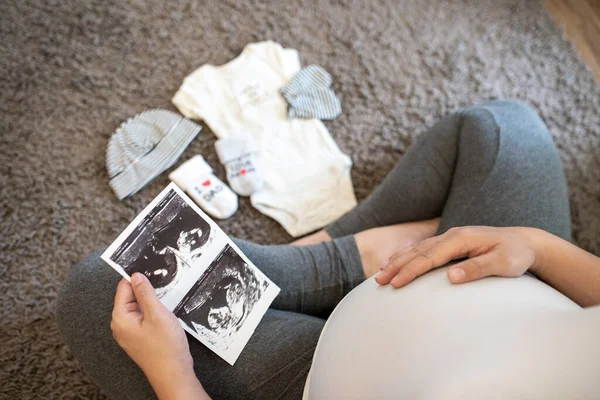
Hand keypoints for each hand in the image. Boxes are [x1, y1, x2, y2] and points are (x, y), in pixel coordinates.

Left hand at [111, 273, 207, 398]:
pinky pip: (144, 318)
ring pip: (139, 307)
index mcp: (121, 317)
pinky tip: (166, 315)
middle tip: (164, 287)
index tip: (152, 270)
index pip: (124, 287)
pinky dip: (153, 313)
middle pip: (130, 297)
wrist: (173, 374)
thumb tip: (136, 276)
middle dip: (146, 290)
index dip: (138, 278)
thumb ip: (145, 293)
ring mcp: (130, 333)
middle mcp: (121, 325)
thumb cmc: (165, 347)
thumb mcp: (157, 314)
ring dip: (152, 302)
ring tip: (167, 302)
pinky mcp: (140, 337)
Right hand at [377, 226, 543, 287]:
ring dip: (398, 260)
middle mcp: (451, 235)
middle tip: (378, 280)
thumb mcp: (503, 264)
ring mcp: (449, 238)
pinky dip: (407, 256)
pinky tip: (397, 262)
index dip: (411, 271)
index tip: (395, 284)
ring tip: (380, 273)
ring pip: (416, 249)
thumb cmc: (515, 254)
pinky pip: (422, 249)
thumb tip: (451, 277)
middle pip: (417, 251)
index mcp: (460, 239)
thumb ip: (477, 269)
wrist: (525, 241)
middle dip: (396, 266)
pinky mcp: (450, 243)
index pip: (429, 257)